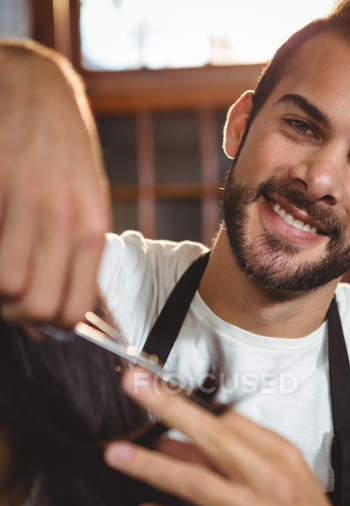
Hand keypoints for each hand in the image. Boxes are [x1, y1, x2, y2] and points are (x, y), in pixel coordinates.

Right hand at [0, 42, 109, 326]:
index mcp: (92, 228)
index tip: (39, 317)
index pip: (73, 309)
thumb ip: (78, 259)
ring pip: (5, 284)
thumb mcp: (88, 204)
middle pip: (37, 305)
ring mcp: (23, 198)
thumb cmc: (64, 153)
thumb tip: (62, 316)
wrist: (36, 87)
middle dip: (17, 314)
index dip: (51, 325)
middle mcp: (62, 217)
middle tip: (11, 299)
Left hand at [105, 369, 349, 505]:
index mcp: (278, 456)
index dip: (185, 400)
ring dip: (155, 467)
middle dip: (170, 409)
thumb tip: (172, 441)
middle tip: (135, 388)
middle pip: (214, 438)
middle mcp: (271, 481)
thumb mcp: (275, 478)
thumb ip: (225, 458)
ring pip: (201, 486)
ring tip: (117, 455)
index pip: (227, 418)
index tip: (152, 383)